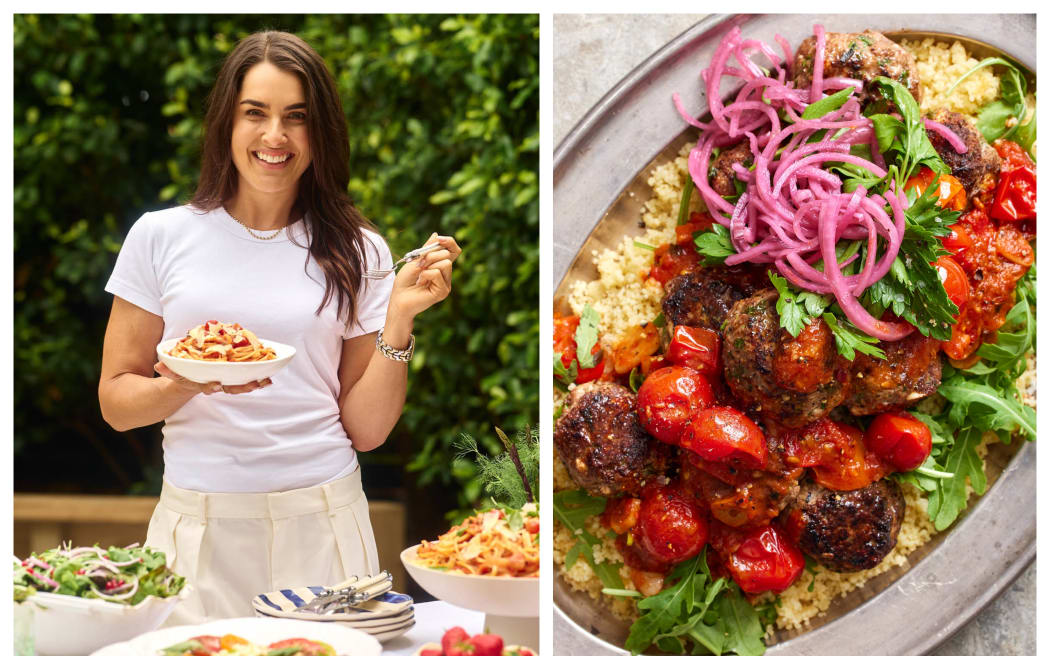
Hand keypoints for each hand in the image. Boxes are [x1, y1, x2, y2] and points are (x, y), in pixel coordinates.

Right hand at [153, 362, 271, 394]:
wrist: (191, 380)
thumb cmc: (185, 375)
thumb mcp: (175, 373)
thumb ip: (169, 370)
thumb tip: (159, 365)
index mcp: (202, 384)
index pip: (207, 387)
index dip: (212, 387)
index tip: (216, 385)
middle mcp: (216, 385)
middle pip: (230, 389)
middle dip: (242, 388)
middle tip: (254, 384)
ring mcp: (226, 382)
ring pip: (241, 386)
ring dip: (254, 384)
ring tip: (265, 381)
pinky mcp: (234, 378)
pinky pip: (246, 379)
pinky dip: (257, 378)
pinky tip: (269, 377)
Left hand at [388, 233, 459, 319]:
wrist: (398, 299)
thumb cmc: (405, 282)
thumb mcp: (415, 260)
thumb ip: (426, 249)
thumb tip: (436, 235)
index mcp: (440, 266)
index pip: (453, 250)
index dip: (449, 242)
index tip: (439, 239)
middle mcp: (445, 275)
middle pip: (448, 254)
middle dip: (431, 255)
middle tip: (419, 265)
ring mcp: (445, 284)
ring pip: (445, 263)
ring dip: (428, 265)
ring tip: (420, 275)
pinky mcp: (443, 292)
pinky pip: (437, 273)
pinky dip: (426, 275)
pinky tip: (421, 282)